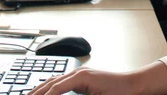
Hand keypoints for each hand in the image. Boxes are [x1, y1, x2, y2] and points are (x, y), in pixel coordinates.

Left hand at [27, 62, 166, 94]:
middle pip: (48, 84)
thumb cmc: (115, 92)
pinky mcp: (84, 77)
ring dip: (39, 93)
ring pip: (52, 84)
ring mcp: (80, 74)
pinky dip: (52, 92)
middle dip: (34, 93)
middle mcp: (76, 73)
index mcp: (76, 79)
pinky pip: (63, 85)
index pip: (50, 86)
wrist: (133, 86)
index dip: (37, 93)